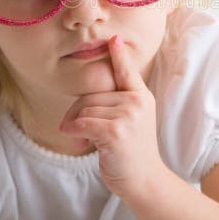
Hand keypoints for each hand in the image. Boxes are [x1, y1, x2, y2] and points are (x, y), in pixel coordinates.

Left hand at [59, 35, 166, 198]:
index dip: (119, 55)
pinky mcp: (116, 130)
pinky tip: (80, 144)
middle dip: (76, 113)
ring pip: (85, 108)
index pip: (126, 71)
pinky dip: (74, 133)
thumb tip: (83, 103)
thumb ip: (117, 105)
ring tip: (83, 142)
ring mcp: (128, 114)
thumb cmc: (132, 153)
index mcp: (141, 97)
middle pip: (91, 94)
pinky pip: (83, 122)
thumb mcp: (131, 122)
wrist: (144, 180)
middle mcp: (137, 101)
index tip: (114, 38)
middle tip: (76, 131)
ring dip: (75, 127)